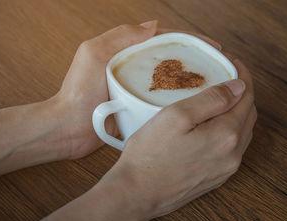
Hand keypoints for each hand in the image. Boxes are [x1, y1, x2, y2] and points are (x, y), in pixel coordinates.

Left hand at [52, 21, 222, 158]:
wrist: (68, 130)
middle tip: (218, 68)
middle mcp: (135, 68)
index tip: (212, 48)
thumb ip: (119, 36)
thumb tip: (152, 25)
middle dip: (196, 60)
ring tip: (213, 86)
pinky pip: (163, 101)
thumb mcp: (93, 55)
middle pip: (171, 59)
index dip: (190, 41)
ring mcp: (138, 88)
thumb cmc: (76, 93)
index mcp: (126, 51)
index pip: (165, 40)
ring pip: (170, 80)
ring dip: (191, 81)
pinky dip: (179, 101)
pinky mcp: (138, 108)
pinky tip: (193, 106)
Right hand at [104, 57, 255, 219]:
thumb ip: (212, 99)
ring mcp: (226, 169)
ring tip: (220, 98)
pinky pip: (233, 148)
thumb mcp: (177, 116)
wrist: (137, 193)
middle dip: (241, 92)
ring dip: (237, 112)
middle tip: (225, 77)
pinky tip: (214, 125)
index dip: (242, 76)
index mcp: (227, 136)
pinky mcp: (216, 177)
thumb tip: (239, 86)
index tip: (232, 62)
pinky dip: (230, 130)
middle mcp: (233, 155)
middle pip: (248, 114)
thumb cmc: (150, 154)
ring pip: (242, 132)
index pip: (247, 97)